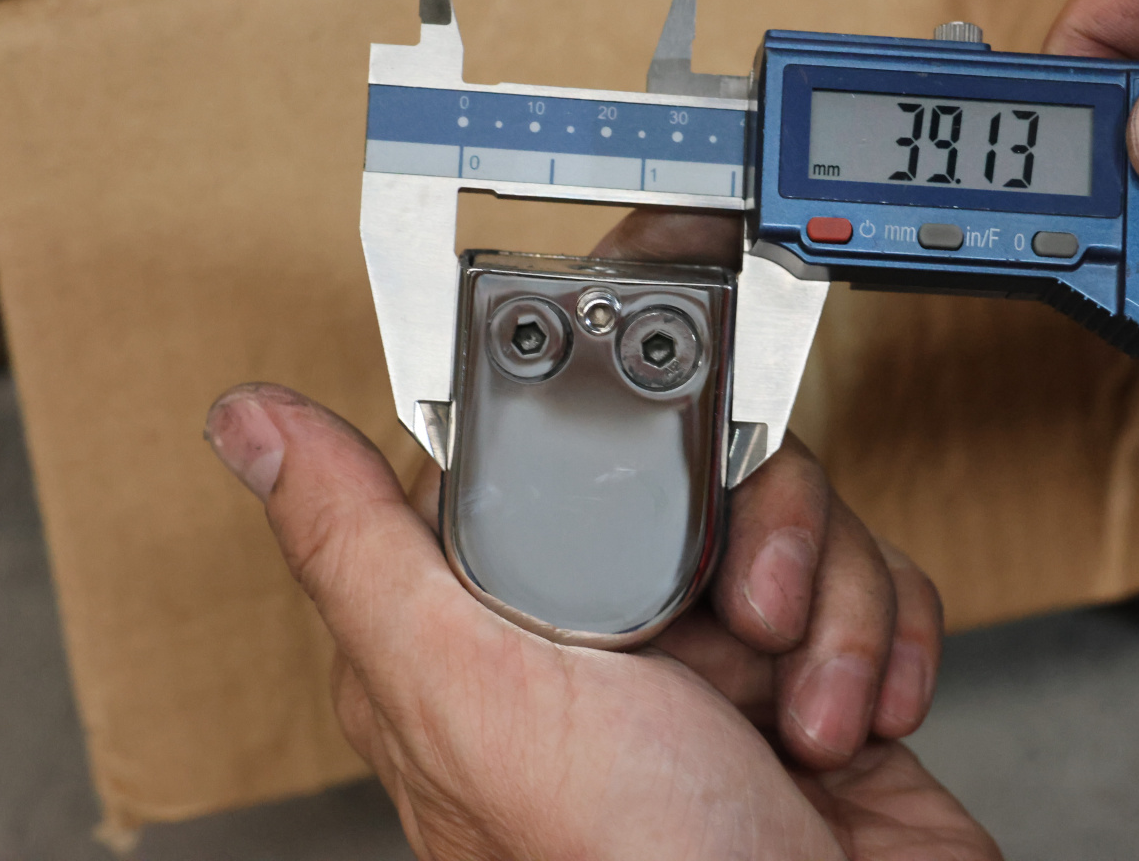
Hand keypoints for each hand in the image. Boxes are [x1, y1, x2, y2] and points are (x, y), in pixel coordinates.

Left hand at [200, 210, 1000, 859]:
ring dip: (831, 606)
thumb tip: (251, 425)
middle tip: (749, 613)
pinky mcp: (816, 677)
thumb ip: (361, 549)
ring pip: (797, 517)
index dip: (604, 431)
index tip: (660, 420)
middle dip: (758, 529)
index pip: (544, 458)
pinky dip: (887, 640)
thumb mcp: (473, 692)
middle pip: (694, 469)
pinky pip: (872, 583)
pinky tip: (857, 718)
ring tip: (802, 707)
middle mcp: (608, 642)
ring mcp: (719, 665)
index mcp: (498, 631)